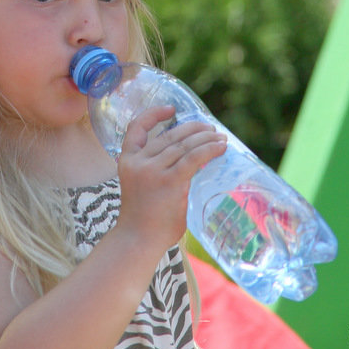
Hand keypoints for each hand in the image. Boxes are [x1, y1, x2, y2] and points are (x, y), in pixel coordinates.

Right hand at [114, 105, 226, 252]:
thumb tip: (190, 160)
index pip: (137, 127)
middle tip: (210, 128)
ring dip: (206, 138)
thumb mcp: (141, 185)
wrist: (137, 240)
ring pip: (184, 145)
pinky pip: (194, 158)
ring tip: (220, 138)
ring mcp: (153, 170)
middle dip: (193, 129)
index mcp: (127, 159)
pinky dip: (209, 150)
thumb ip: (157, 169)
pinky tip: (221, 148)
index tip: (171, 109)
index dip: (154, 114)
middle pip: (170, 135)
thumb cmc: (144, 218)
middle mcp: (139, 161)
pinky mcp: (170, 181)